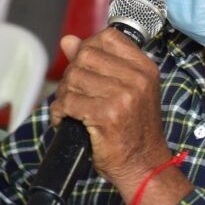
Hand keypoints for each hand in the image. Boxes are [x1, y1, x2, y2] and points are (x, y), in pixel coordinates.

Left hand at [51, 29, 169, 190]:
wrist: (144, 166)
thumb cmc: (134, 132)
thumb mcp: (125, 91)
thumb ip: (99, 63)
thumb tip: (69, 40)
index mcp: (145, 69)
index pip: (108, 37)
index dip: (88, 48)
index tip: (84, 67)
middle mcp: (137, 79)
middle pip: (86, 56)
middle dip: (72, 74)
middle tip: (74, 93)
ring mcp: (123, 96)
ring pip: (73, 78)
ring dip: (64, 94)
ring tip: (70, 109)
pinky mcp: (106, 115)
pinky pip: (68, 101)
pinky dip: (60, 112)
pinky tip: (66, 120)